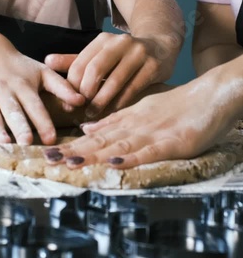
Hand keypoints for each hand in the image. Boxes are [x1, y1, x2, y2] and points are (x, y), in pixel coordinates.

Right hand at [0, 32, 84, 144]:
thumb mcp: (42, 72)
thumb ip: (62, 87)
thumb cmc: (19, 66)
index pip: (36, 105)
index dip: (44, 122)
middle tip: (26, 141)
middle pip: (13, 110)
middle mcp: (5, 89)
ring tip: (4, 143)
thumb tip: (81, 101)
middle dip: (20, 126)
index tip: (51, 139)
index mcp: (24, 85)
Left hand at [44, 67, 239, 168]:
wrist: (211, 95)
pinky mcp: (172, 142)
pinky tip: (114, 162)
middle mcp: (135, 125)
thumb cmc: (178, 106)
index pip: (96, 134)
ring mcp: (152, 132)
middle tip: (47, 159)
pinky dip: (131, 157)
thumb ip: (116, 120)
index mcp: (128, 119)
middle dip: (73, 151)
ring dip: (93, 153)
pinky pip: (149, 150)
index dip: (72, 144)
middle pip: (100, 139)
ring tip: (69, 161)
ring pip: (118, 144)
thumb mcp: (142, 110)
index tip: (49, 154)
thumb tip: (88, 128)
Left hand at [45, 32, 172, 117]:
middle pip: (95, 70)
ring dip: (101, 102)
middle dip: (85, 93)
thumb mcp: (99, 55)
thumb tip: (47, 61)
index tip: (67, 104)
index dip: (71, 86)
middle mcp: (120, 42)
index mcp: (103, 40)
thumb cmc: (123, 56)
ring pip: (114, 81)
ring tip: (92, 115)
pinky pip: (133, 88)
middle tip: (79, 110)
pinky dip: (120, 103)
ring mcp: (138, 53)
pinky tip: (113, 113)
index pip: (80, 64)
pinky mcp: (153, 65)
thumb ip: (74, 60)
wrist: (161, 46)